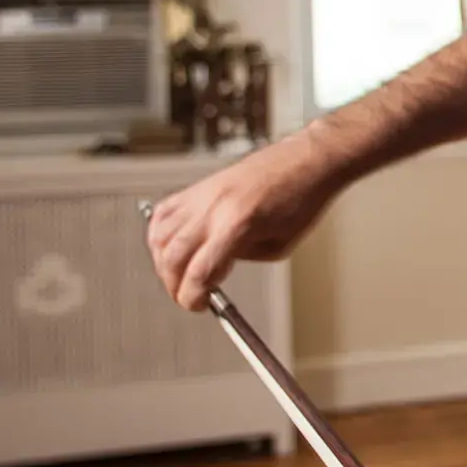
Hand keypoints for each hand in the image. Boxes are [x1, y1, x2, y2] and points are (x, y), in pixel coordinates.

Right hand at [145, 130, 344, 310]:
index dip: (193, 297)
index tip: (199, 305)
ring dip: (164, 262)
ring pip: (160, 235)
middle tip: (187, 295)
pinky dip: (160, 234)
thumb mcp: (279, 245)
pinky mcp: (199, 186)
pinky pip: (164, 213)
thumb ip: (242, 258)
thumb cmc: (303, 199)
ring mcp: (202, 194)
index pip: (199, 272)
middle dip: (175, 285)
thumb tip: (214, 268)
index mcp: (238, 225)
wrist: (305, 160)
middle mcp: (213, 208)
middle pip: (172, 257)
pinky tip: (172, 246)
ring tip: (180, 274)